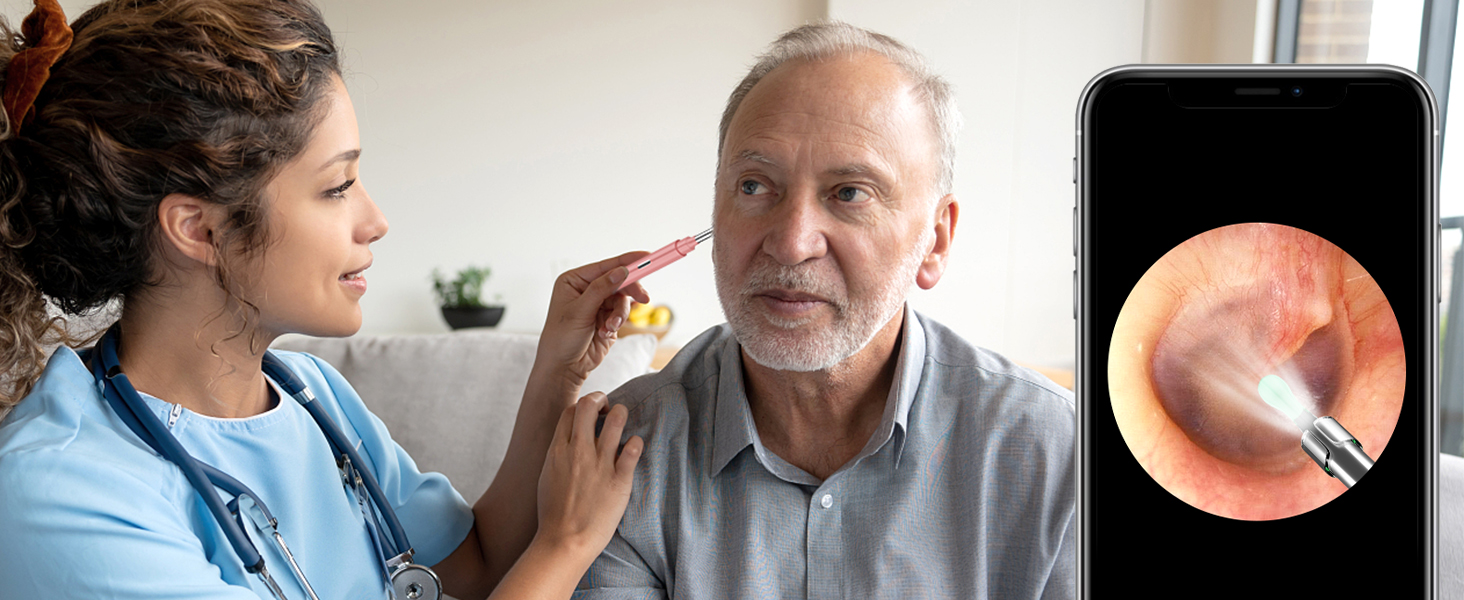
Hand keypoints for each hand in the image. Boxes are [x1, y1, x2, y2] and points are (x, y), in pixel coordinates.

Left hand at [534, 252, 651, 392]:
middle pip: (619, 281)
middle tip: (644, 298)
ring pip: (623, 299)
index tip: (646, 258)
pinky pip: (622, 313)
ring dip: (620, 314)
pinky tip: (605, 332)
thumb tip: (621, 271)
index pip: (605, 266)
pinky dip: (617, 322)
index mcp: (574, 281)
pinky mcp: (607, 318)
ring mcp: (598, 304)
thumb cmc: (561, 339)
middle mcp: (586, 289)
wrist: (564, 367)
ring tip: (610, 327)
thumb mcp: (580, 311)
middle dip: (630, 292)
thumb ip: (601, 289)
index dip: (627, 262)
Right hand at [535, 392, 643, 559]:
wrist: (564, 542)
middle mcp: (578, 452)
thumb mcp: (547, 476)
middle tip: (609, 410)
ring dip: (622, 414)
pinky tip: (633, 448)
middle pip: (589, 405)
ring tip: (623, 424)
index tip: (593, 413)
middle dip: (602, 400)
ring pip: (615, 419)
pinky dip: (636, 442)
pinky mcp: (619, 480)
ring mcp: (599, 465)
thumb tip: (568, 442)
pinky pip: (633, 448)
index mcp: (557, 451)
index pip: (570, 410)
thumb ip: (558, 455)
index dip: (584, 405)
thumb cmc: (554, 514)